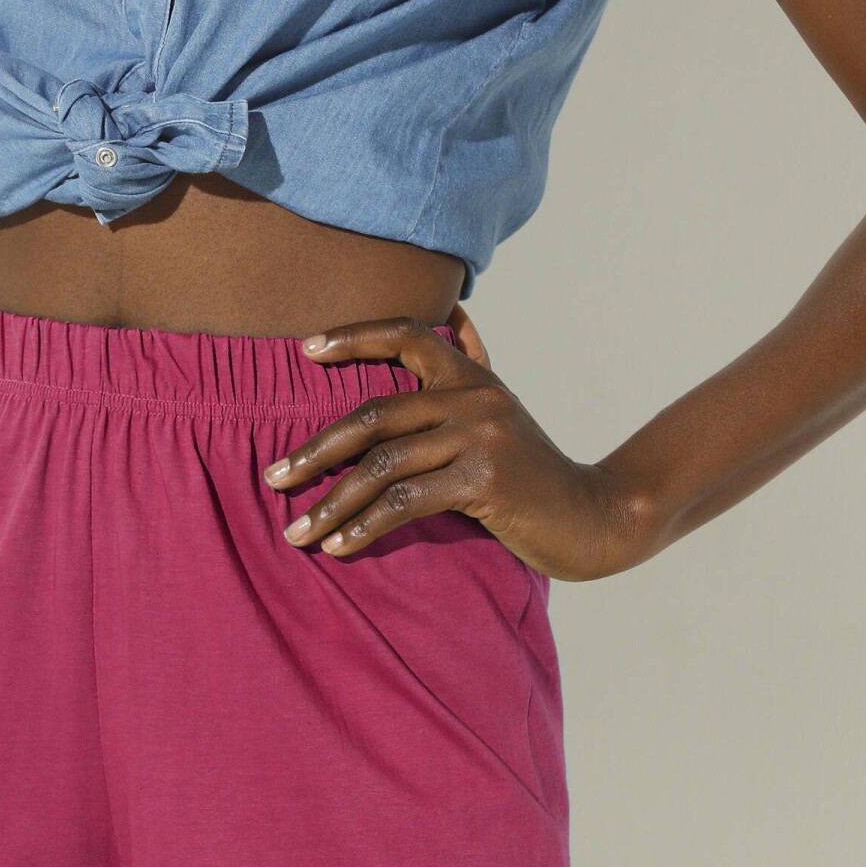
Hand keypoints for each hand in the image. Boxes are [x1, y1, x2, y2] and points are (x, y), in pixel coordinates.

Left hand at [264, 312, 650, 579]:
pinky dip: (363, 528)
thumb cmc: (533, 471)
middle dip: (314, 451)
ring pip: (382, 466)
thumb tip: (457, 318)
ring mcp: (480, 438)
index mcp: (471, 377)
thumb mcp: (503, 410)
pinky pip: (404, 504)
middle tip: (273, 479)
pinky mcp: (484, 482)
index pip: (406, 335)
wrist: (592, 516)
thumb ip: (474, 366)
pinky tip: (337, 548)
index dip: (353, 337)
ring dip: (330, 504)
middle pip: (372, 414)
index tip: (305, 349)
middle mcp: (474, 398)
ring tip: (295, 533)